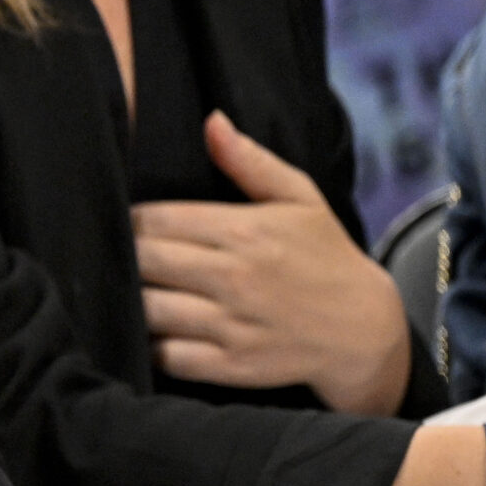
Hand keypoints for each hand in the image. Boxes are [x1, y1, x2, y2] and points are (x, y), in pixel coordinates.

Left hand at [131, 111, 407, 413]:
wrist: (366, 330)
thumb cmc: (325, 256)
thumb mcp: (299, 198)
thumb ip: (249, 160)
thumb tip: (211, 120)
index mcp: (244, 230)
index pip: (155, 220)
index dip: (131, 221)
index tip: (126, 223)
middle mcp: (234, 277)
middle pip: (144, 262)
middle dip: (124, 258)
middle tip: (119, 257)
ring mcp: (233, 325)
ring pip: (148, 310)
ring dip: (132, 300)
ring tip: (132, 291)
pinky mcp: (232, 366)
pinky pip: (167, 355)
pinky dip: (151, 344)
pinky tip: (155, 330)